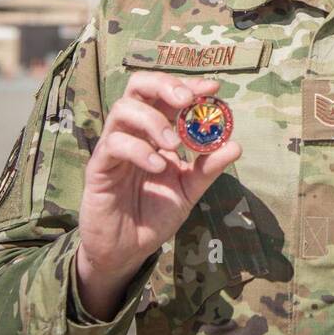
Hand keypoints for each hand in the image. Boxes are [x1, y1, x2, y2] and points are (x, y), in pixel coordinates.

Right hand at [76, 73, 240, 318]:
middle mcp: (134, 132)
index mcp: (156, 131)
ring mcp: (114, 147)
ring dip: (153, 120)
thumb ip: (209, 168)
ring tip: (175, 144)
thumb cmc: (155, 213)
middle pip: (138, 86)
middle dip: (165, 85)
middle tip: (187, 100)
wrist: (127, 249)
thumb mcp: (189, 189)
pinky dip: (139, 150)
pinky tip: (158, 167)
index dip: (189, 85)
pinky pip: (113, 145)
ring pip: (122, 110)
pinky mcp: (98, 167)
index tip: (213, 88)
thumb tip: (235, 145)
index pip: (167, 94)